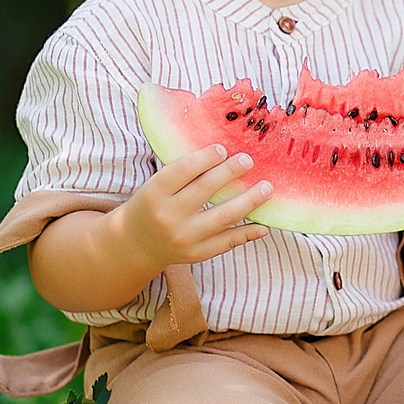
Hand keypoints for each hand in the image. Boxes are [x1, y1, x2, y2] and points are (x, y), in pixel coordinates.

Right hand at [115, 146, 273, 269]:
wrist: (136, 244)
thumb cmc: (152, 205)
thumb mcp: (156, 185)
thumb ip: (184, 172)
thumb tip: (224, 152)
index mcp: (155, 193)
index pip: (185, 170)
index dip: (207, 157)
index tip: (223, 149)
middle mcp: (169, 216)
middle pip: (206, 190)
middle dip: (231, 172)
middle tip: (248, 160)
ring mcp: (184, 237)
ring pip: (224, 217)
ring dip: (250, 201)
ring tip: (267, 188)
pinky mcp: (197, 254)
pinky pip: (228, 242)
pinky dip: (248, 233)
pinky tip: (263, 225)